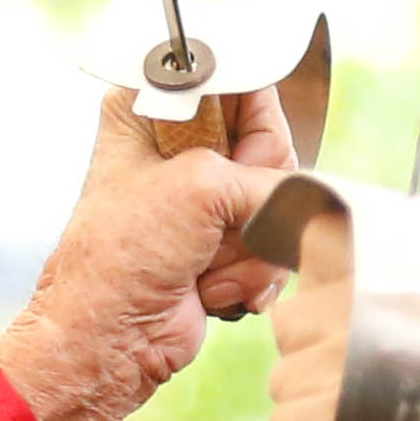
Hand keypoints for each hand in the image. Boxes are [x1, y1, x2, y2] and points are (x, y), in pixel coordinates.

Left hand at [0, 86, 296, 420]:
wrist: (109, 340)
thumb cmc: (120, 257)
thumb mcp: (198, 188)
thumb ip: (267, 174)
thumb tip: (310, 192)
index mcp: (152, 110)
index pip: (235, 80)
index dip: (253, 118)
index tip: (244, 154)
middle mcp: (179, 149)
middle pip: (268, 147)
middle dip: (252, 198)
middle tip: (218, 222)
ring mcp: (203, 201)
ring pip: (276, 202)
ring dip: (249, 246)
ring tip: (204, 265)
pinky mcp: (221, 245)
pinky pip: (273, 245)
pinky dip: (253, 274)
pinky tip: (213, 288)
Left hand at [253, 218, 419, 420]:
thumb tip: (366, 273)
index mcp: (407, 275)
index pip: (320, 244)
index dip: (319, 281)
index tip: (336, 319)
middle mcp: (370, 306)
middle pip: (292, 321)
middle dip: (313, 363)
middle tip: (360, 401)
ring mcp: (344, 362)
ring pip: (286, 382)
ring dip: (311, 418)